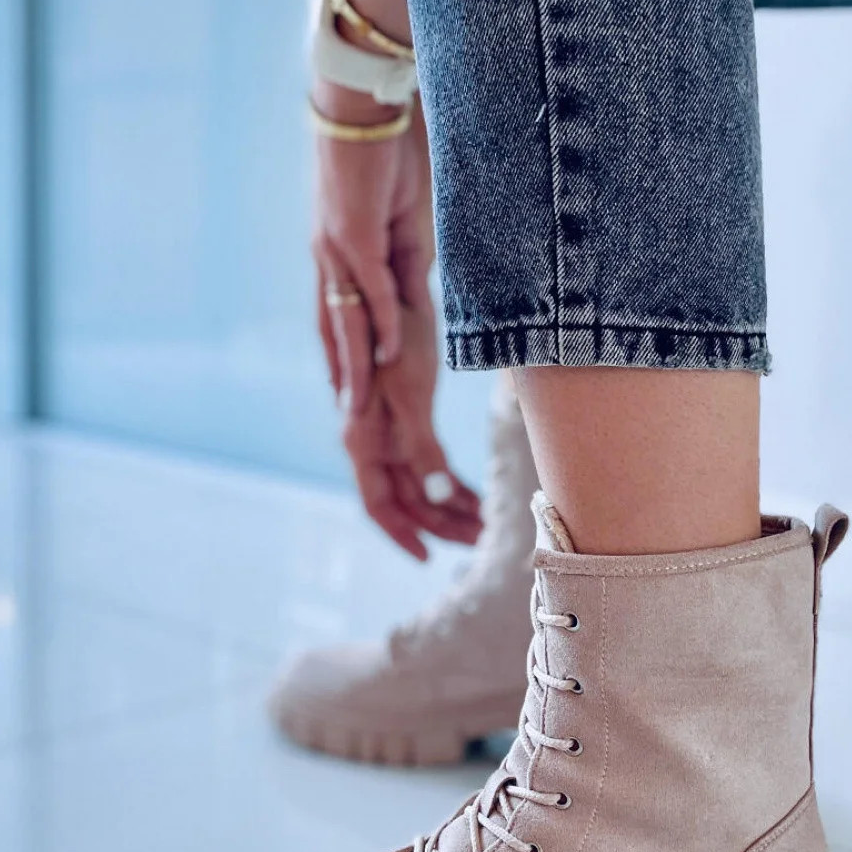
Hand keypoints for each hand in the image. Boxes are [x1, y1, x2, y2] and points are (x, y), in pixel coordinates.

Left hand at [312, 87, 432, 414]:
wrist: (360, 101)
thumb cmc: (383, 152)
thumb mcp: (403, 221)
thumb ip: (406, 266)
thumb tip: (414, 302)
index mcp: (338, 255)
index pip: (337, 319)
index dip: (343, 359)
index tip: (350, 397)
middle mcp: (329, 259)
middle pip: (334, 331)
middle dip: (342, 378)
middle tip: (351, 423)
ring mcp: (337, 249)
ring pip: (346, 321)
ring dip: (354, 368)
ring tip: (359, 410)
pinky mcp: (352, 234)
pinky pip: (371, 289)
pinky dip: (381, 324)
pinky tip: (390, 356)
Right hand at [341, 301, 482, 560]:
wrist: (394, 293)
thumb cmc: (395, 340)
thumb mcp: (411, 396)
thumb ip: (422, 448)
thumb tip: (438, 497)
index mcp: (364, 441)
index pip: (380, 504)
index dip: (402, 534)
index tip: (429, 558)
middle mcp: (373, 443)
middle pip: (408, 500)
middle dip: (443, 524)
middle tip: (482, 542)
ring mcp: (389, 433)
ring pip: (422, 485)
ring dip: (451, 506)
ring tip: (487, 524)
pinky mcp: (407, 418)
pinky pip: (429, 463)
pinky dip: (451, 482)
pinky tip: (476, 495)